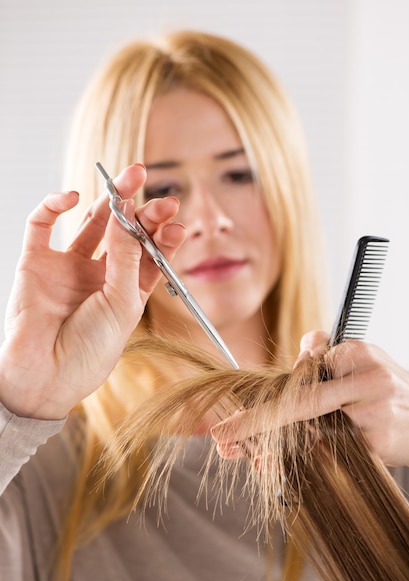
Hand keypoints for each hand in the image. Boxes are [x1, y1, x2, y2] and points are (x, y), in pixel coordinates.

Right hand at [0, 164, 185, 419]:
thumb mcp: (121, 304)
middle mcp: (100, 276)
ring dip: (109, 199)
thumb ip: (126, 258)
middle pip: (124, 232)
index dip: (162, 234)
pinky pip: (41, 224)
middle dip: (141, 210)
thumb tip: (130, 214)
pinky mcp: (36, 262)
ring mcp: (68, 267)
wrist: (44, 376)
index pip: (150, 253)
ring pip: (90, 222)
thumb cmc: (90, 350)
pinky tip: (73, 198)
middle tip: (156, 192)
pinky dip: (53, 205)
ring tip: (127, 179)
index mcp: (127, 291)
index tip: (175, 220)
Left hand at [211, 330, 408, 465]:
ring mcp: (371, 411)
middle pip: (298, 402)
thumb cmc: (389, 391)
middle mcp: (363, 379)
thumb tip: (299, 353)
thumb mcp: (362, 360)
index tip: (234, 410)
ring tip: (248, 454)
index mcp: (355, 354)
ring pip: (310, 431)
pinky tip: (281, 463)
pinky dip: (304, 457)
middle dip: (255, 422)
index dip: (266, 396)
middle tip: (224, 435)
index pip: (301, 373)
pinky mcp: (377, 442)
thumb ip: (325, 355)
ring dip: (275, 446)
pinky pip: (330, 451)